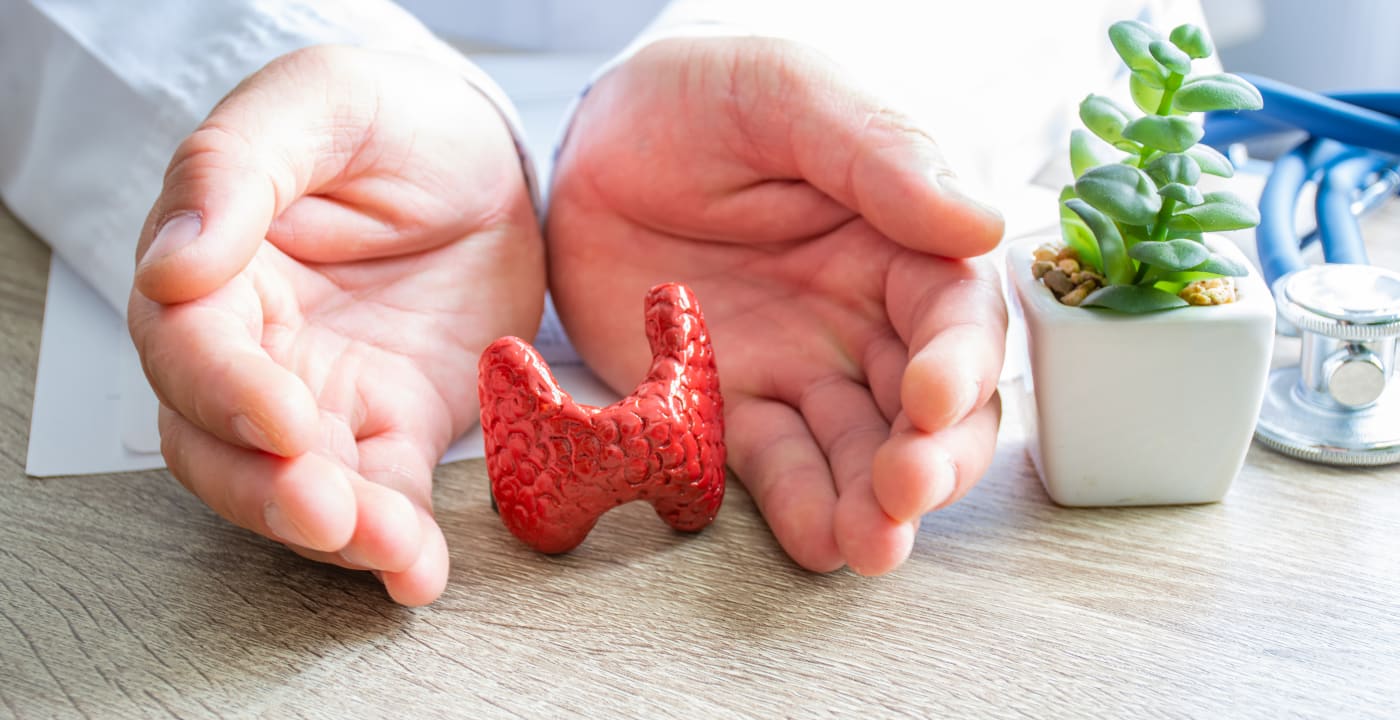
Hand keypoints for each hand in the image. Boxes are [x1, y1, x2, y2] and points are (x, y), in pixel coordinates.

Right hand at [128, 46, 543, 604]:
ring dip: (338, 532)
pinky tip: (419, 573)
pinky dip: (399, 542)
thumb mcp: (318, 105)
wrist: (483, 162)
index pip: (187, 344)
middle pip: (219, 442)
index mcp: (216, 267)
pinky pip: (385, 496)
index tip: (282, 417)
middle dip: (267, 490)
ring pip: (297, 487)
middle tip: (326, 511)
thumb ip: (235, 168)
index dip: (223, 390)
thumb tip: (172, 263)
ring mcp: (324, 396)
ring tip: (392, 551)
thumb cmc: (389, 122)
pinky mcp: (394, 427)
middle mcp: (255, 347)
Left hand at [547, 38, 1006, 574]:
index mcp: (901, 240)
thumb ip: (879, 155)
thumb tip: (980, 220)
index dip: (959, 362)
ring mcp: (800, 369)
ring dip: (873, 506)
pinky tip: (818, 542)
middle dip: (930, 457)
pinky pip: (775, 467)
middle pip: (929, 406)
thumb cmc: (702, 99)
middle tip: (905, 491)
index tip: (933, 397)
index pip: (957, 314)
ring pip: (860, 453)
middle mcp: (865, 317)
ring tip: (867, 547)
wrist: (594, 140)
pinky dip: (800, 508)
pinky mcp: (729, 408)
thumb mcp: (787, 96)